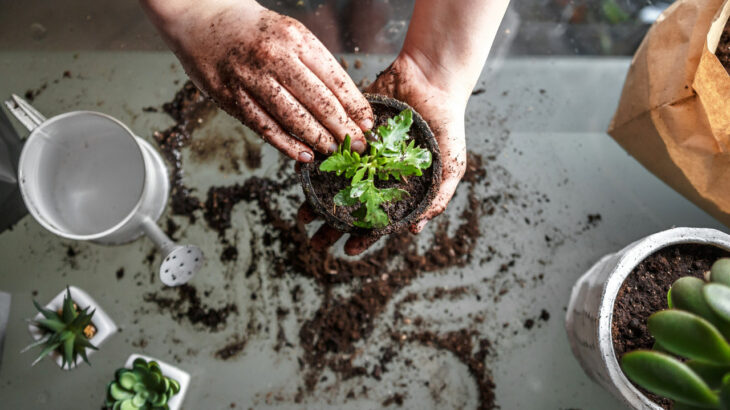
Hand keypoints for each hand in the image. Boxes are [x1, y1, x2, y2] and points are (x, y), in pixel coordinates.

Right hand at [141, 0, 372, 161]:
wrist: (201, 18)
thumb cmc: (252, 29)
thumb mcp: (289, 32)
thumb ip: (312, 63)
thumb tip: (344, 102)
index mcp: (296, 38)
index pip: (335, 79)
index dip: (355, 106)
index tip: (369, 124)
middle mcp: (275, 56)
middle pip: (319, 101)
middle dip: (344, 128)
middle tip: (359, 146)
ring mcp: (251, 78)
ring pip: (293, 118)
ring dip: (319, 140)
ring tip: (335, 152)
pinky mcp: (231, 97)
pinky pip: (265, 127)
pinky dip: (287, 144)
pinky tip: (304, 155)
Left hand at [297, 52, 468, 254]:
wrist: (432, 78)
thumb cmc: (448, 123)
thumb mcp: (452, 165)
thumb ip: (438, 198)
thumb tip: (415, 230)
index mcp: (398, 187)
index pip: (378, 219)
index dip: (363, 237)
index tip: (347, 251)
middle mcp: (375, 173)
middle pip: (350, 206)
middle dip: (331, 225)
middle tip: (315, 240)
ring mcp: (360, 153)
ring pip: (333, 182)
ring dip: (316, 199)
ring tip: (301, 214)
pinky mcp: (348, 131)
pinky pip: (327, 149)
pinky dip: (313, 162)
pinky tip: (301, 175)